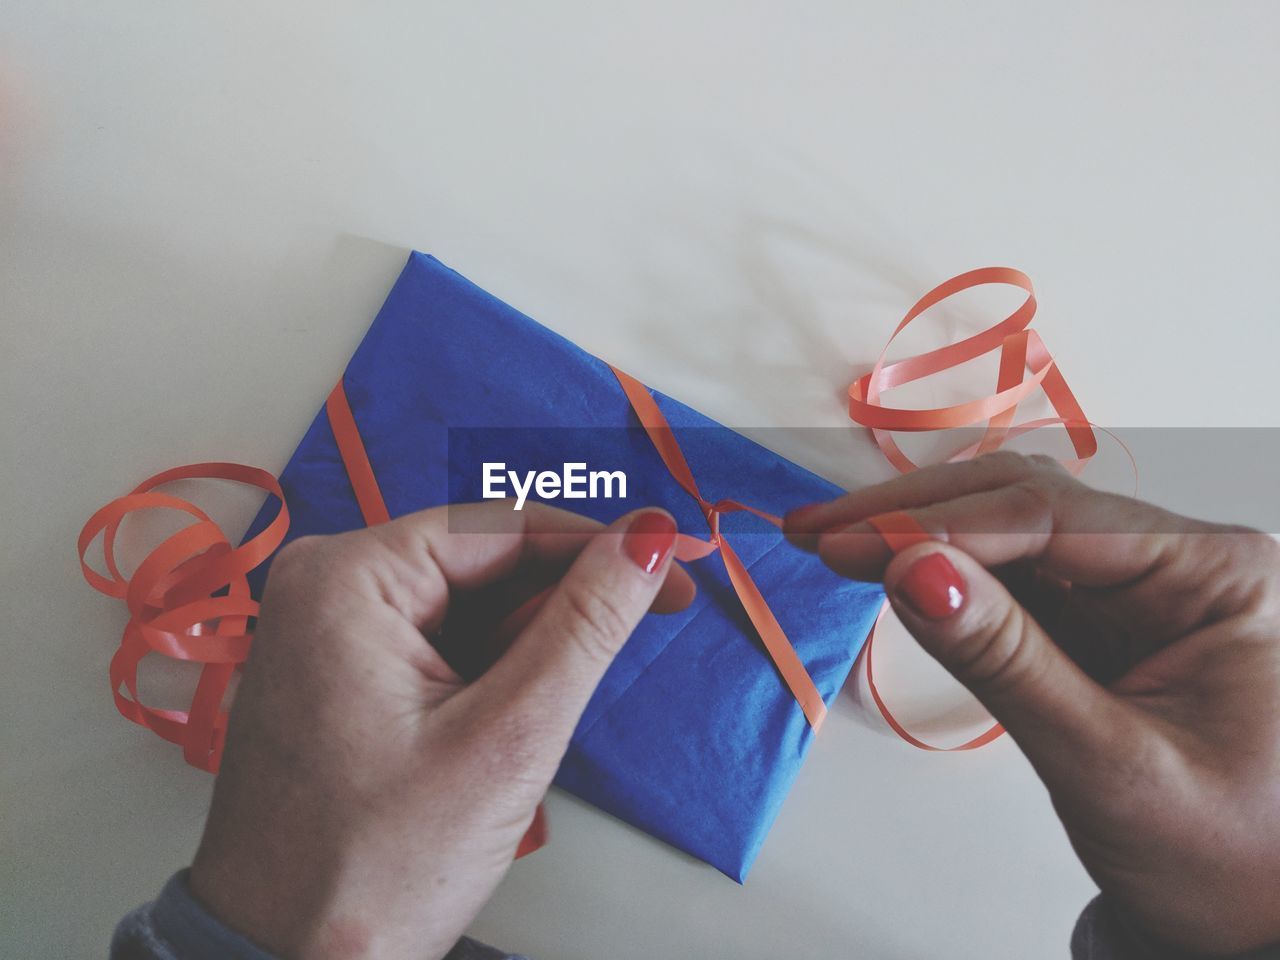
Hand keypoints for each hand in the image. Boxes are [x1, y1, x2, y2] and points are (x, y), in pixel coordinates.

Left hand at [189, 501, 692, 959]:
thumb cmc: (380, 868)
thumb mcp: (509, 737)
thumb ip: (585, 625)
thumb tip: (647, 536)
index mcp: (345, 578)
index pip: (499, 528)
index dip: (598, 544)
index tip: (676, 560)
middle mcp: (323, 585)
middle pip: (480, 562)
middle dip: (563, 600)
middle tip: (651, 623)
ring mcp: (324, 630)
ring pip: (463, 604)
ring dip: (527, 644)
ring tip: (547, 712)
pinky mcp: (336, 673)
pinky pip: (434, 641)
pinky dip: (488, 669)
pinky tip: (509, 717)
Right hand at [786, 452, 1279, 955]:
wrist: (1246, 922)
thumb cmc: (1219, 857)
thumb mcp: (1111, 765)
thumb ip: (1008, 663)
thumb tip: (912, 572)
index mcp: (1215, 574)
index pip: (1055, 520)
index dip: (940, 526)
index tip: (848, 545)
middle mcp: (1175, 560)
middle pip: (1024, 503)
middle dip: (914, 514)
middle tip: (818, 532)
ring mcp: (1131, 586)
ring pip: (1005, 528)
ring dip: (915, 532)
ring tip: (830, 541)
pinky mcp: (1094, 618)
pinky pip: (1007, 575)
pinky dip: (938, 570)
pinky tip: (882, 565)